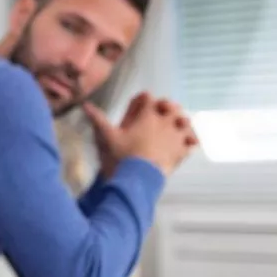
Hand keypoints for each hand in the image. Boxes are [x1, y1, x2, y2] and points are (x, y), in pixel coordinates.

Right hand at [83, 93, 198, 176]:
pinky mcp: (182, 151)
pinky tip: (184, 143)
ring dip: (180, 122)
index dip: (144, 99)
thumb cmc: (122, 155)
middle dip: (166, 107)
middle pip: (172, 106)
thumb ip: (97, 119)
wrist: (139, 179)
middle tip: (159, 113)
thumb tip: (84, 105)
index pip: (148, 97)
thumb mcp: (107, 136)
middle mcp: (165, 123)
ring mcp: (176, 136)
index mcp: (147, 116)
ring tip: (174, 126)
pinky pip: (192, 142)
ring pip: (186, 122)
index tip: (140, 104)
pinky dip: (189, 140)